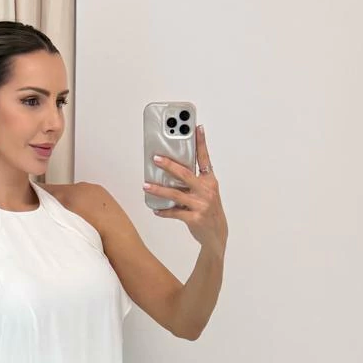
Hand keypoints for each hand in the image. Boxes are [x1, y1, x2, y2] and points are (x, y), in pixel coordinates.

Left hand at [144, 124, 227, 252]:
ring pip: (176, 193)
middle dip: (169, 165)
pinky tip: (155, 209)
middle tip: (156, 158)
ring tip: (146, 185)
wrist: (216, 235)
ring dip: (159, 189)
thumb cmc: (209, 211)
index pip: (205, 158)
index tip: (197, 127)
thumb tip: (172, 172)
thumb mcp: (207, 193)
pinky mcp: (194, 218)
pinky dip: (163, 211)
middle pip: (185, 173)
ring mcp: (201, 205)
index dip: (201, 142)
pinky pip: (174, 212)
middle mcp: (207, 190)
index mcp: (210, 181)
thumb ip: (194, 182)